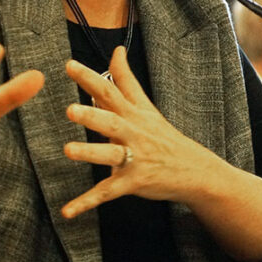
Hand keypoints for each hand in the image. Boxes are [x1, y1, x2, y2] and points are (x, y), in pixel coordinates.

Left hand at [60, 46, 222, 217]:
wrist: (194, 170)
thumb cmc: (163, 136)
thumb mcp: (146, 106)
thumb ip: (126, 79)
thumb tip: (116, 51)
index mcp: (134, 113)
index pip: (111, 90)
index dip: (90, 78)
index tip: (69, 65)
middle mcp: (134, 133)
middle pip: (111, 121)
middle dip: (91, 116)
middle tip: (70, 110)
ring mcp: (134, 158)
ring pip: (111, 155)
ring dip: (90, 153)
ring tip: (68, 150)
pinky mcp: (133, 182)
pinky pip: (107, 192)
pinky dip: (86, 202)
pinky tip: (67, 211)